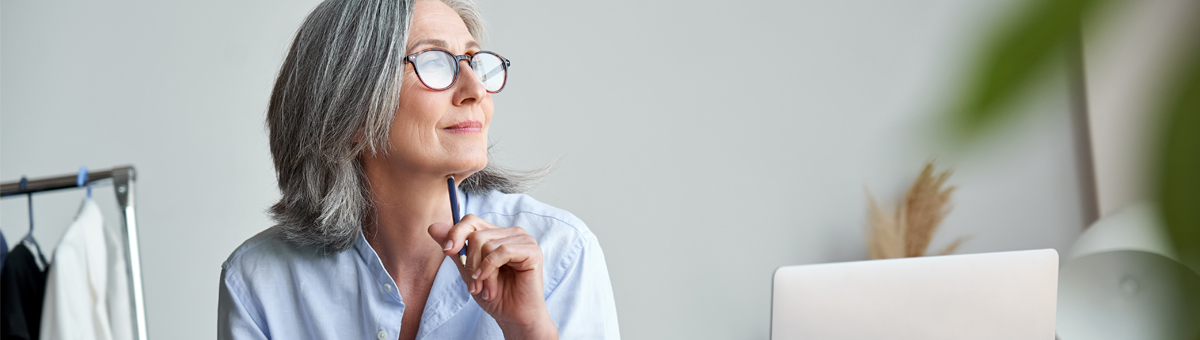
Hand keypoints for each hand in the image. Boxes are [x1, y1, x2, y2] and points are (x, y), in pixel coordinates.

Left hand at [429, 215, 557, 338]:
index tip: (448, 251)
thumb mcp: (468, 271)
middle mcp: (511, 233)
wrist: (513, 317)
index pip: (471, 220)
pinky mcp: (532, 251)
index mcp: (497, 234)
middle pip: (477, 235)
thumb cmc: (495, 295)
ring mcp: (524, 240)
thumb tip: (433, 227)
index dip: (456, 233)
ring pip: (487, 244)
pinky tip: (491, 286)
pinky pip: (502, 251)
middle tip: (473, 286)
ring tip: (485, 290)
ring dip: (481, 273)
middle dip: (470, 264)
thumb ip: (455, 249)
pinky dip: (490, 269)